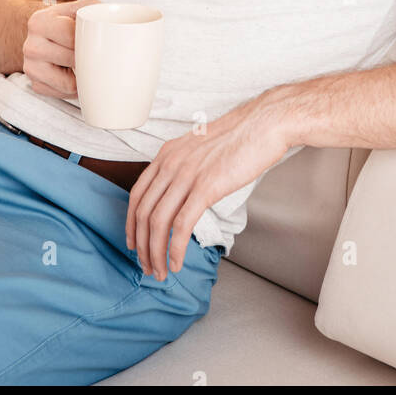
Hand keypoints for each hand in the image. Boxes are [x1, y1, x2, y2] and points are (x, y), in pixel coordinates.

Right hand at [22, 0, 98, 97]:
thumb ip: (96, 10)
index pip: (71, 37)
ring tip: (86, 65)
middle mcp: (31, 45)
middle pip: (71, 60)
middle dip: (87, 58)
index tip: (97, 41)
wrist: (42, 32)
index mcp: (40, 22)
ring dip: (82, 77)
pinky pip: (62, 94)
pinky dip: (74, 88)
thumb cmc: (67, 20)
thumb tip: (117, 25)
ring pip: (68, 83)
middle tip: (95, 54)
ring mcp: (30, 67)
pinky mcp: (35, 84)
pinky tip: (76, 74)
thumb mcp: (79, 7)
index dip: (88, 42)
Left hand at [125, 93, 292, 278]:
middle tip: (146, 265)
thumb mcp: (200, 148)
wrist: (264, 123)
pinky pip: (181, 226)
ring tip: (160, 271)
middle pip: (143, 213)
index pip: (137, 194)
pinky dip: (175, 249)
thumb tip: (181, 194)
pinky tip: (177, 262)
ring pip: (158, 223)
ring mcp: (187, 175)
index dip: (131, 224)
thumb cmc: (240, 136)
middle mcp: (171, 163)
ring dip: (155, 253)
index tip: (134, 243)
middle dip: (141, 246)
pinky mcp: (206, 187)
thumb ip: (185, 167)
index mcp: (167, 153)